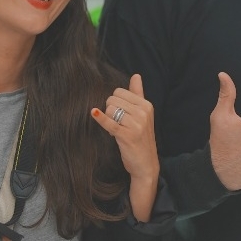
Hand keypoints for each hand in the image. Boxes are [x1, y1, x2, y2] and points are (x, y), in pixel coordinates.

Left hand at [91, 74, 159, 220]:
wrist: (146, 165)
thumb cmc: (142, 139)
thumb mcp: (143, 115)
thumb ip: (138, 94)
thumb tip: (136, 75)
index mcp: (147, 105)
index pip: (120, 92)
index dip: (115, 102)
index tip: (120, 115)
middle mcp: (143, 112)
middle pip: (113, 99)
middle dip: (109, 109)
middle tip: (117, 124)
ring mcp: (136, 124)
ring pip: (110, 109)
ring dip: (108, 119)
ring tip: (116, 130)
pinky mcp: (126, 135)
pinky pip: (110, 122)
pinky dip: (101, 118)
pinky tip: (94, 113)